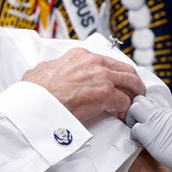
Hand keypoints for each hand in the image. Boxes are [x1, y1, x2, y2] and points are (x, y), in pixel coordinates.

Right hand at [22, 48, 144, 121]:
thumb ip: (52, 67)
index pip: (106, 60)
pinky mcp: (106, 94)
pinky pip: (125, 101)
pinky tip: (123, 115)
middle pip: (124, 68)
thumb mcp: (42, 70)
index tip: (115, 81)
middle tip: (133, 92)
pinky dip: (127, 109)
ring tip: (134, 102)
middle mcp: (94, 62)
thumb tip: (50, 71)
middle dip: (132, 81)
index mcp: (80, 55)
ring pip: (131, 81)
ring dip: (134, 93)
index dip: (114, 73)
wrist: (36, 103)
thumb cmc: (36, 91)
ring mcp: (102, 77)